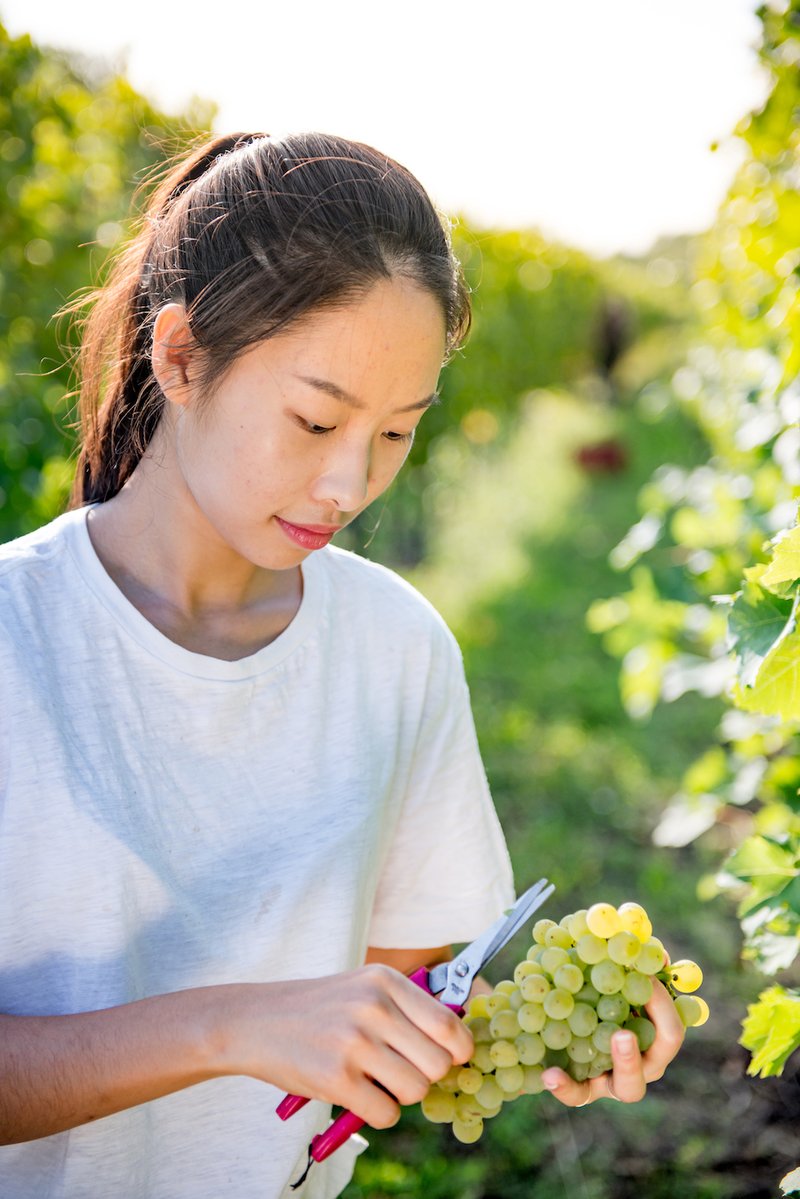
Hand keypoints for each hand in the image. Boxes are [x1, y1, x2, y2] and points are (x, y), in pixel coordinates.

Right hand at [216, 966, 473, 1129]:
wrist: (255, 1021)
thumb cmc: (318, 1009)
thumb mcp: (363, 988)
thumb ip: (407, 1008)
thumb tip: (460, 1042)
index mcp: (385, 981)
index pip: (449, 1025)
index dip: (458, 1050)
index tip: (449, 1059)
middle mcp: (374, 1007)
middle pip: (438, 1063)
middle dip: (426, 1076)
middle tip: (402, 1071)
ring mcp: (354, 1043)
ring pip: (416, 1091)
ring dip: (400, 1095)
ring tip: (375, 1080)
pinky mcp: (336, 1078)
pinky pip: (386, 1113)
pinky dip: (378, 1113)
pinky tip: (357, 1094)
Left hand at [540, 979, 683, 1106]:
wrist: (568, 1021)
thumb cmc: (602, 995)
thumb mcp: (617, 977)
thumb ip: (636, 966)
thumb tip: (653, 948)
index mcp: (655, 1038)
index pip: (670, 1030)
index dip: (663, 1005)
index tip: (645, 975)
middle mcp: (643, 1065)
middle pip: (654, 1065)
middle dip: (647, 1043)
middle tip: (623, 1035)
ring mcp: (615, 1081)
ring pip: (627, 1086)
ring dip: (617, 1069)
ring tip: (598, 1054)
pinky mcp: (585, 1090)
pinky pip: (578, 1094)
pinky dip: (565, 1087)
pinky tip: (549, 1074)